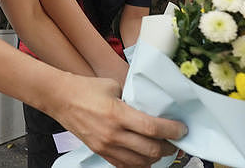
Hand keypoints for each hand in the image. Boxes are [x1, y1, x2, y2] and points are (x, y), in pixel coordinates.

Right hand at [50, 75, 186, 166]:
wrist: (61, 99)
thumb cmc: (87, 88)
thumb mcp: (114, 85)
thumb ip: (132, 96)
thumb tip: (150, 104)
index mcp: (117, 114)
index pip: (152, 128)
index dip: (172, 131)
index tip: (182, 129)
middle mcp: (113, 134)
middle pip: (150, 150)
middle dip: (169, 147)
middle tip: (176, 140)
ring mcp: (106, 146)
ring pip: (140, 162)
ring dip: (155, 157)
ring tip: (162, 149)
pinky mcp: (100, 152)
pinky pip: (125, 166)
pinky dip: (139, 164)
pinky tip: (145, 156)